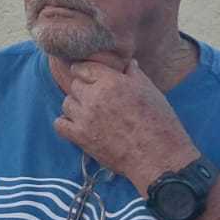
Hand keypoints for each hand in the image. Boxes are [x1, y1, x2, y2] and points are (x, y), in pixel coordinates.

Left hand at [54, 59, 198, 189]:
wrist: (157, 156)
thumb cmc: (159, 122)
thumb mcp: (150, 91)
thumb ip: (134, 74)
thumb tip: (127, 63)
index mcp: (111, 81)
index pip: (84, 67)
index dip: (86, 71)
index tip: (89, 76)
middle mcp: (94, 97)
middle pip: (74, 85)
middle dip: (84, 89)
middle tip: (96, 98)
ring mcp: (85, 117)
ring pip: (66, 103)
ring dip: (76, 106)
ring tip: (90, 113)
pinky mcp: (80, 137)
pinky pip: (59, 124)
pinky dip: (66, 124)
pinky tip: (78, 125)